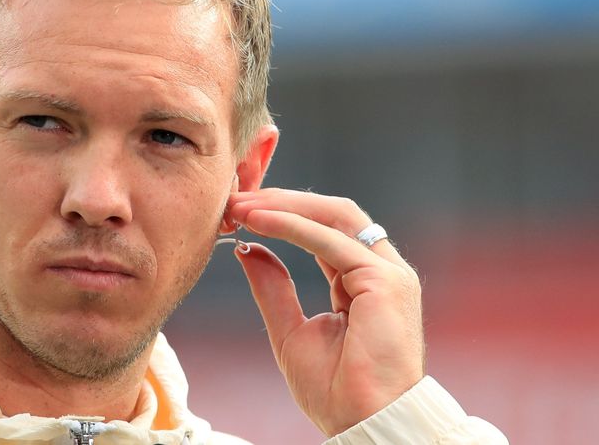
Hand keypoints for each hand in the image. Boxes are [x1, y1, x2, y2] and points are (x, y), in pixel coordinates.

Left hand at [228, 189, 424, 436]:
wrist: (365, 426)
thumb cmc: (336, 390)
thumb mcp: (290, 331)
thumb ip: (273, 287)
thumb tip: (247, 248)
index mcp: (363, 281)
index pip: (323, 231)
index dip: (282, 216)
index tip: (240, 212)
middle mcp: (379, 270)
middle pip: (331, 214)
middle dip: (281, 201)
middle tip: (235, 200)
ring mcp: (387, 273)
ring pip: (335, 216)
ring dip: (284, 206)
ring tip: (242, 206)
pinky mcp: (385, 282)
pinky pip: (331, 241)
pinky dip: (292, 226)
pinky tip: (259, 221)